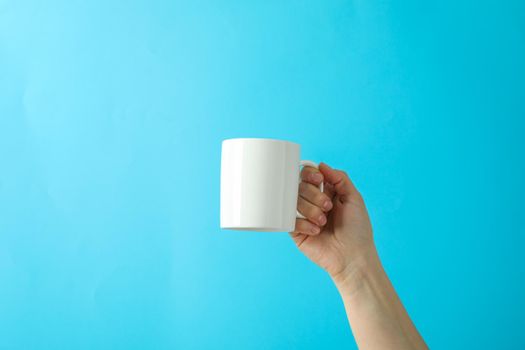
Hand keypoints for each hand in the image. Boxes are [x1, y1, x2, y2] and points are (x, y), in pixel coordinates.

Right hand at [290, 162, 374, 283]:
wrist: (353, 257)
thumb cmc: (357, 230)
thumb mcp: (354, 198)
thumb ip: (340, 178)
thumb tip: (320, 165)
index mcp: (325, 193)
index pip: (309, 175)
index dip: (309, 174)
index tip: (317, 179)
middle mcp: (312, 202)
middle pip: (299, 186)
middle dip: (314, 195)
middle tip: (328, 208)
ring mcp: (302, 216)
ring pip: (293, 201)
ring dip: (310, 209)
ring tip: (323, 222)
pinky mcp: (295, 232)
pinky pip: (289, 219)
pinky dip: (303, 223)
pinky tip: (316, 232)